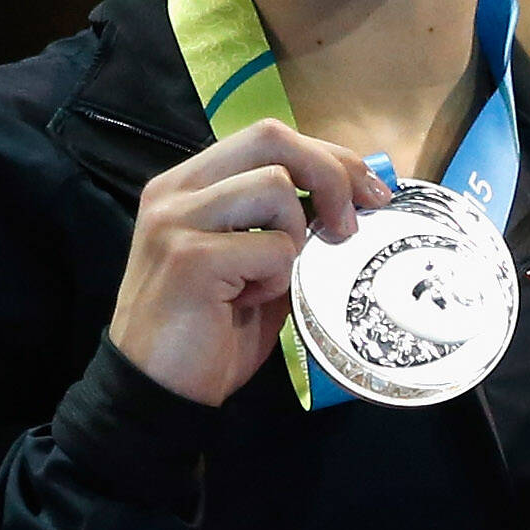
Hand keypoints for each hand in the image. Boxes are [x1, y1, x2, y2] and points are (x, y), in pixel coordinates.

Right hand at [105, 119, 381, 407]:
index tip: (369, 193)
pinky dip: (277, 280)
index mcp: (188, 184)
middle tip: (351, 224)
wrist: (159, 391)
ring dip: (295, 238)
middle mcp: (174, 190)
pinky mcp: (190, 259)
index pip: (267, 137)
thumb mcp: (253, 265)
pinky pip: (272, 249)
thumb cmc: (210, 332)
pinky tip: (246, 303)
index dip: (328, 157)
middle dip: (330, 174)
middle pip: (271, 138)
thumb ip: (285, 225)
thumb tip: (353, 199)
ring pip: (275, 188)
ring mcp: (176, 221)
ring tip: (271, 279)